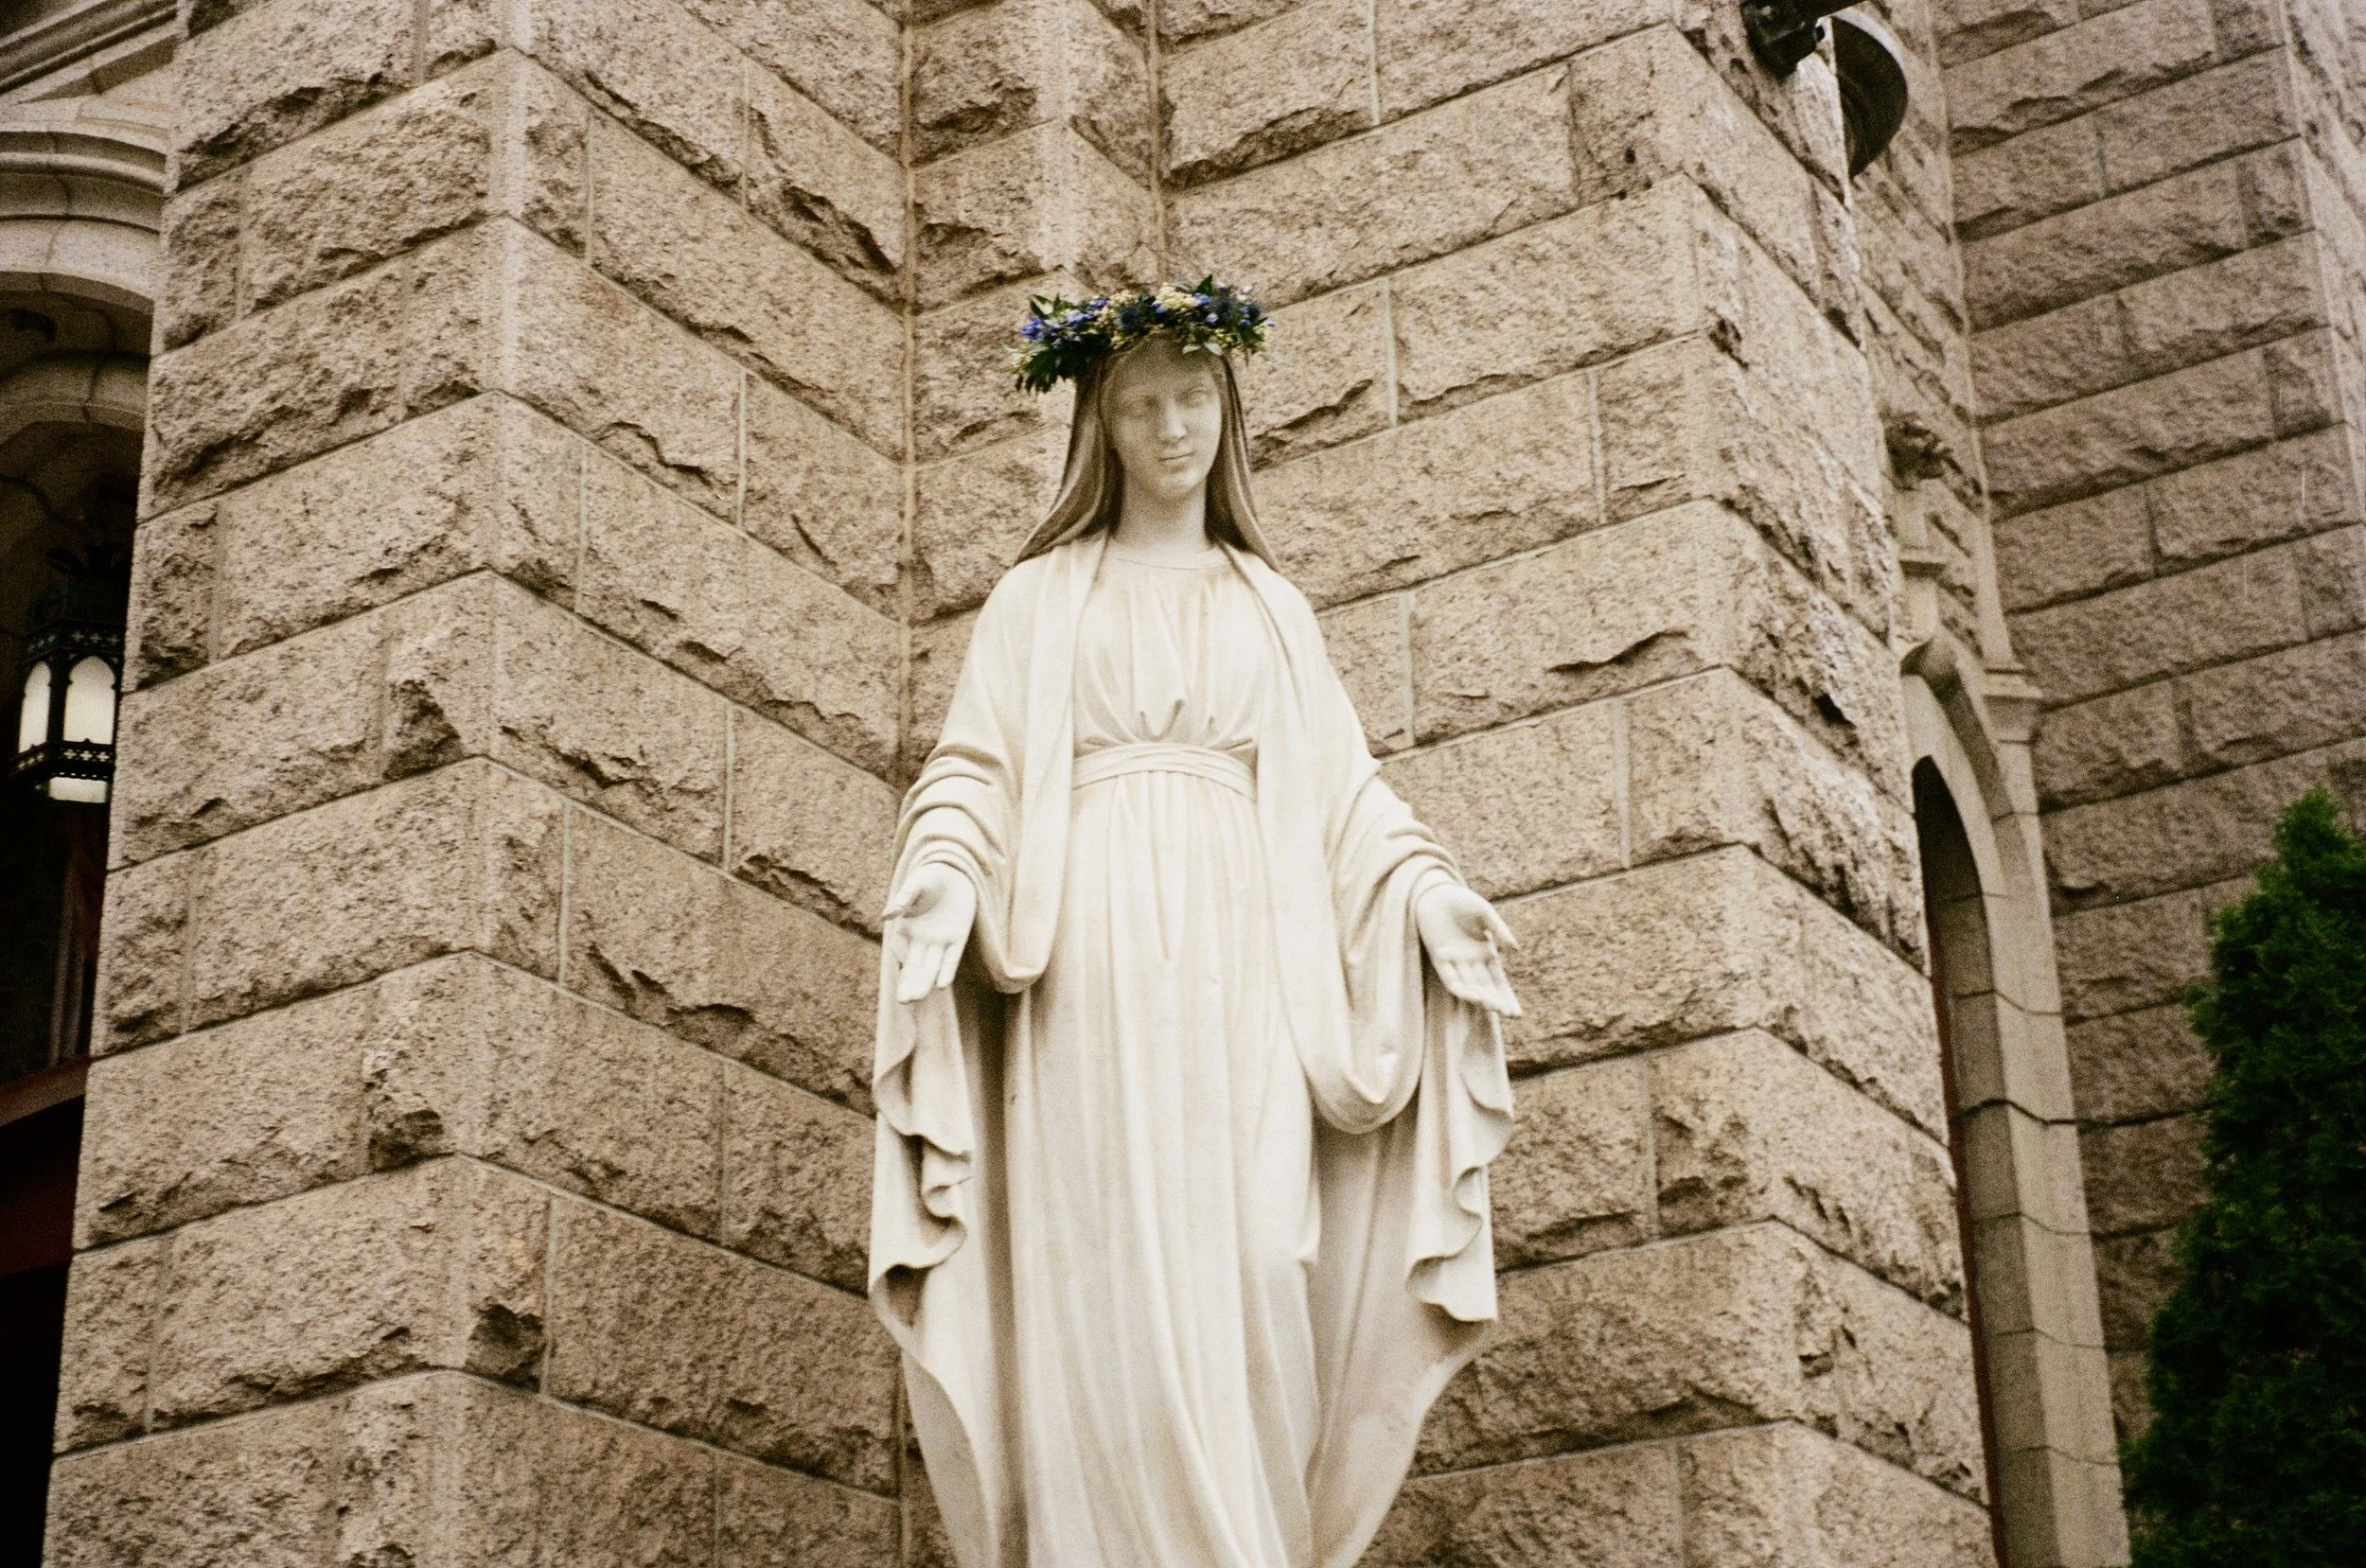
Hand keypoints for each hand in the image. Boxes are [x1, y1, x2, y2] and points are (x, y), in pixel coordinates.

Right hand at [884, 863, 976, 1002]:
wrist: (955, 872)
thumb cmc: (930, 878)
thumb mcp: (915, 885)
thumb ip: (903, 900)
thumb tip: (885, 916)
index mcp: (907, 930)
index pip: (902, 954)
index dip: (901, 969)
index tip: (898, 984)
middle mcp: (923, 940)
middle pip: (915, 967)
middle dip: (909, 984)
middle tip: (904, 1001)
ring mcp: (941, 940)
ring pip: (931, 967)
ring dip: (925, 982)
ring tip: (917, 998)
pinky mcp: (959, 937)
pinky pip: (952, 958)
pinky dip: (947, 970)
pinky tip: (942, 985)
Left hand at [1415, 881, 1521, 1016]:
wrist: (1435, 892)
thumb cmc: (1462, 901)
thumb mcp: (1485, 914)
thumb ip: (1500, 930)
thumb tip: (1514, 949)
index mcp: (1485, 953)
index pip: (1498, 981)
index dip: (1507, 997)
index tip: (1517, 1014)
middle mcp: (1471, 962)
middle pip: (1487, 988)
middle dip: (1498, 1002)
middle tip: (1509, 1014)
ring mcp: (1455, 962)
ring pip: (1470, 987)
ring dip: (1482, 997)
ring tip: (1494, 1007)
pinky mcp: (1439, 959)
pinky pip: (1451, 979)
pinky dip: (1461, 989)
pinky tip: (1474, 995)